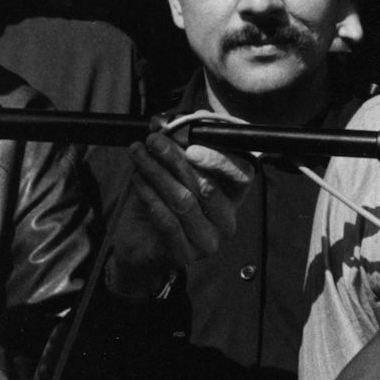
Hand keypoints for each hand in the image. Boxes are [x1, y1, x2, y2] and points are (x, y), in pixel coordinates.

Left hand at [105, 132, 252, 295]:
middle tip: (153, 141)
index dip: (221, 160)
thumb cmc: (161, 206)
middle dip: (176, 159)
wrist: (140, 249)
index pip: (242, 175)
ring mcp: (208, 241)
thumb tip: (160, 124)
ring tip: (138, 155)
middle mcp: (226, 221)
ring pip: (184, 201)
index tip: (191, 147)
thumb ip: (174, 151)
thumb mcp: (171, 174)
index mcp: (232, 198)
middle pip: (206, 185)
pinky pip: (167, 221)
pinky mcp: (185, 255)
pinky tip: (137, 180)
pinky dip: (150, 196)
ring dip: (158, 173)